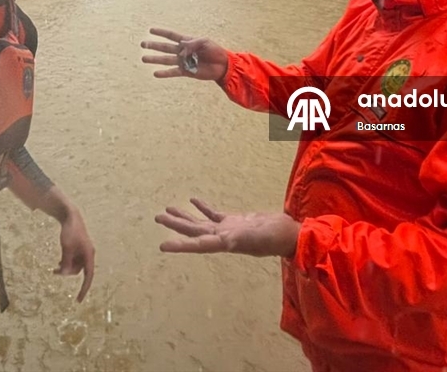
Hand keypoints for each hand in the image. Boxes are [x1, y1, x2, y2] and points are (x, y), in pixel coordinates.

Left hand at [56, 207, 94, 302]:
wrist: (71, 217)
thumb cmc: (70, 231)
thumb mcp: (66, 248)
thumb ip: (66, 262)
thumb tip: (65, 274)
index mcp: (89, 255)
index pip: (88, 277)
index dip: (84, 289)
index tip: (78, 300)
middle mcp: (88, 255)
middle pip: (78, 271)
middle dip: (67, 273)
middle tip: (54, 272)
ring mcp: (83, 252)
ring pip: (74, 266)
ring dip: (65, 268)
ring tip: (55, 268)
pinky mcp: (78, 249)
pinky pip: (73, 261)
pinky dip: (66, 263)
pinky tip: (58, 263)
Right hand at [140, 28, 229, 81]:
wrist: (223, 65)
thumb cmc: (215, 50)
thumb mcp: (205, 41)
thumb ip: (192, 43)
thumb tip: (181, 49)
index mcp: (187, 41)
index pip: (171, 36)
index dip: (161, 32)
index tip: (150, 30)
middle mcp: (183, 51)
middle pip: (165, 47)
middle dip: (154, 45)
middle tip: (142, 44)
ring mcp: (183, 62)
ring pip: (166, 60)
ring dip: (155, 59)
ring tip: (143, 58)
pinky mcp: (186, 72)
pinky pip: (173, 72)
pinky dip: (165, 73)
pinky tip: (155, 73)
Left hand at [155, 198, 300, 258]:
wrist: (289, 234)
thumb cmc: (275, 238)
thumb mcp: (257, 239)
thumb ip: (241, 239)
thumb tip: (226, 242)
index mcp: (224, 243)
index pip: (198, 245)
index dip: (180, 246)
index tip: (162, 246)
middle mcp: (222, 238)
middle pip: (193, 232)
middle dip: (175, 225)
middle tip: (157, 217)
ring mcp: (227, 229)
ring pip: (200, 223)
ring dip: (184, 217)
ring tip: (167, 209)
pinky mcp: (234, 221)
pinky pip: (214, 214)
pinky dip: (203, 208)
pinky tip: (193, 200)